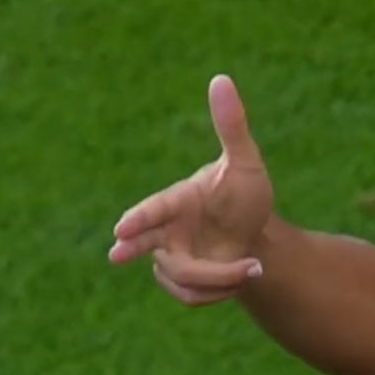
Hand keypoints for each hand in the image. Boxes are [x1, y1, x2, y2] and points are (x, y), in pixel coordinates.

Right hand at [108, 75, 273, 305]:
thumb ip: (231, 125)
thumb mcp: (245, 163)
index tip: (122, 228)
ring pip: (180, 276)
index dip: (139, 218)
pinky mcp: (178, 280)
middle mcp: (166, 229)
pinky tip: (239, 277)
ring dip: (219, 278)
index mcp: (178, 200)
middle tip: (116, 254)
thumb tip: (222, 79)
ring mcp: (169, 256)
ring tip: (252, 266)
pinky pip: (189, 295)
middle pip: (147, 244)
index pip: (154, 209)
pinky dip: (217, 292)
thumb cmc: (247, 195)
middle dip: (132, 248)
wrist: (258, 235)